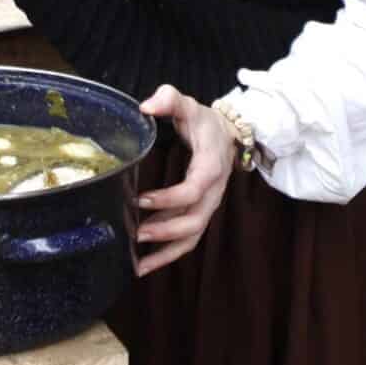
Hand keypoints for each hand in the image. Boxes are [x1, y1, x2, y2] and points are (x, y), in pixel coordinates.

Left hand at [133, 86, 232, 274]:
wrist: (229, 135)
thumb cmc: (205, 122)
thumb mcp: (189, 104)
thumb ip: (170, 99)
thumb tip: (147, 106)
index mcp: (210, 166)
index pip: (194, 189)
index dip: (170, 199)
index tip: (141, 200)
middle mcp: (212, 191)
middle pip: (195, 221)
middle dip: (166, 231)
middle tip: (136, 234)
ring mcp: (207, 205)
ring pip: (191, 237)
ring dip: (166, 252)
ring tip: (136, 265)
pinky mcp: (199, 213)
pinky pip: (186, 238)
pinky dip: (167, 253)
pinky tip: (143, 261)